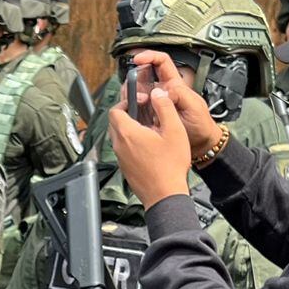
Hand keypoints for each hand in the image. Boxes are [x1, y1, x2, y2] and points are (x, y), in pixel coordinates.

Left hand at [108, 50, 220, 207]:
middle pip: (114, 122)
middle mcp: (120, 145)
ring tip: (148, 128)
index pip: (115, 109)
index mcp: (128, 133)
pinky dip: (131, 142)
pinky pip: (123, 149)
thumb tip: (158, 93)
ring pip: (118, 136)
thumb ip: (165, 108)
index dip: (126, 101)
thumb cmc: (170, 166)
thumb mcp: (174, 130)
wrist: (164, 195)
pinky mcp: (125, 167)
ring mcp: (120, 158)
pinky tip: (148, 145)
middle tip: (143, 111)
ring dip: (129, 128)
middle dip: (127, 113)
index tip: (141, 101)